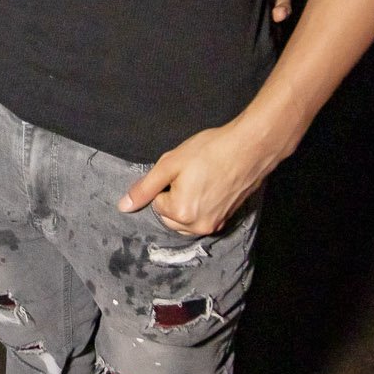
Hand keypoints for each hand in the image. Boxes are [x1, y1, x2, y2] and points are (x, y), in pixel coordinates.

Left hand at [118, 119, 278, 236]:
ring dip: (186, 206)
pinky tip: (212, 186)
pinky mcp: (227, 219)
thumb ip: (145, 188)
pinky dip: (202, 207)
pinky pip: (204, 219)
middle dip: (173, 199)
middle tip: (189, 175)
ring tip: (200, 180)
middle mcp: (198, 226)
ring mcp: (215, 224)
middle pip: (170, 217)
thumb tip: (123, 207)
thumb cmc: (210, 151)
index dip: (165, 185)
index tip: (180, 171)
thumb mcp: (170, 164)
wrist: (250, 147)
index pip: (157, 204)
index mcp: (181, 213)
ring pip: (186, 221)